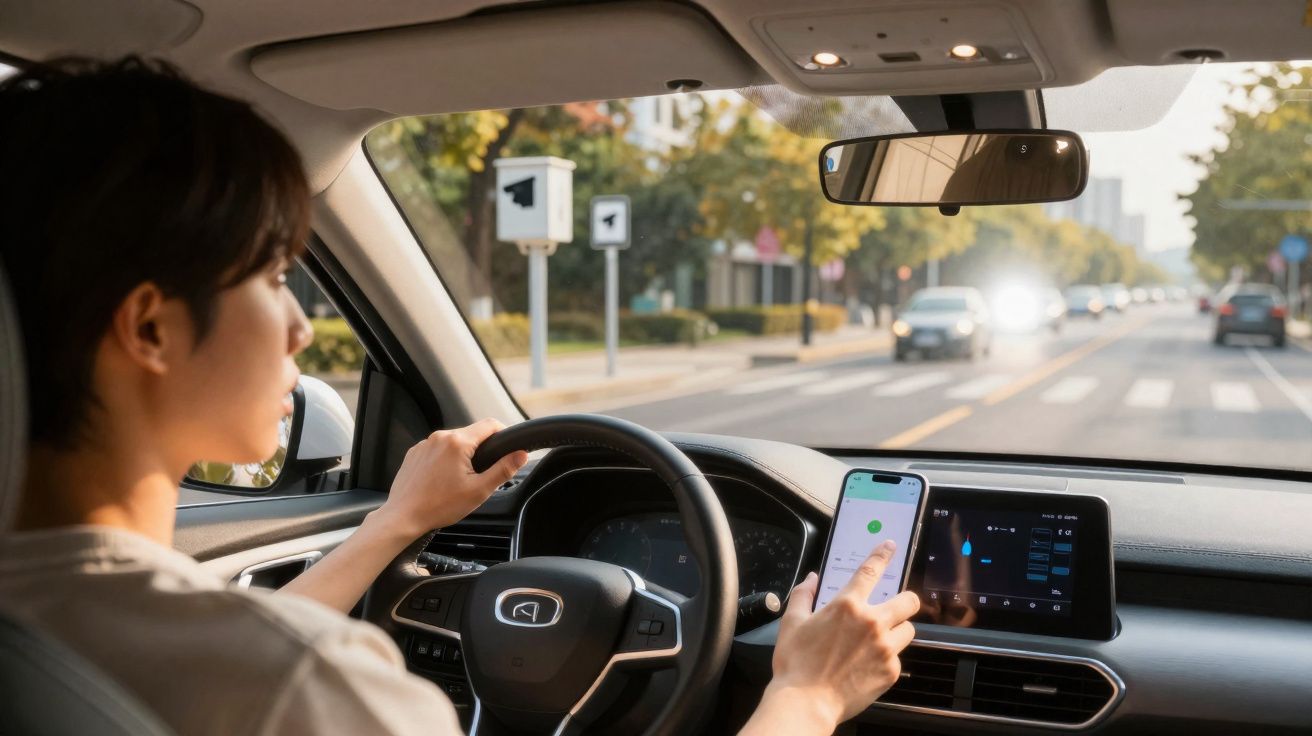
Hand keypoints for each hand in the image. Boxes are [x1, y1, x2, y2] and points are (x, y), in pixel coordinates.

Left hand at [371, 418, 528, 538]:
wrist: (403, 516)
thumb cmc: (439, 506)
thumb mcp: (479, 490)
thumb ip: (503, 470)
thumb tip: (521, 455)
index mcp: (458, 442)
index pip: (490, 424)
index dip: (503, 432)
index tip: (507, 446)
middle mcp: (440, 437)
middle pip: (471, 433)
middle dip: (480, 450)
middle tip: (481, 474)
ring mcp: (424, 444)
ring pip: (453, 442)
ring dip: (461, 455)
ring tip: (458, 481)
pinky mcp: (414, 452)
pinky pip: (437, 449)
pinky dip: (444, 460)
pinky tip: (442, 480)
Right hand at [744, 541, 919, 733]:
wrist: (806, 702)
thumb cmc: (796, 663)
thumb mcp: (792, 623)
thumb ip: (803, 595)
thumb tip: (812, 579)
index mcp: (847, 606)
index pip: (871, 571)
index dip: (882, 555)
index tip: (889, 546)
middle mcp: (872, 623)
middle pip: (908, 601)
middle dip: (905, 600)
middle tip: (895, 606)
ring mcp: (885, 648)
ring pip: (908, 630)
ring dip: (897, 630)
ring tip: (880, 640)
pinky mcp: (890, 671)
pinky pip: (898, 658)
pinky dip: (887, 658)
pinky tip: (869, 665)